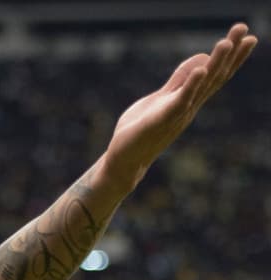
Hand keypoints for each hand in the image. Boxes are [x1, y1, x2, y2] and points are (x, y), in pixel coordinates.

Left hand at [103, 23, 256, 189]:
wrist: (123, 160)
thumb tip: (202, 59)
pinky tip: (201, 70)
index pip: (215, 75)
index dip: (231, 57)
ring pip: (201, 87)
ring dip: (214, 65)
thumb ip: (179, 81)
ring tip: (225, 43)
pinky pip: (180, 102)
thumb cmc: (140, 130)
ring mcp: (177, 114)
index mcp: (189, 100)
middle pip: (214, 77)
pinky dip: (190, 86)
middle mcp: (189, 107)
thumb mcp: (161, 99)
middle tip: (244, 28)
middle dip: (230, 53)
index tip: (247, 36)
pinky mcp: (161, 121)